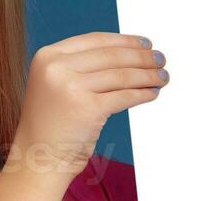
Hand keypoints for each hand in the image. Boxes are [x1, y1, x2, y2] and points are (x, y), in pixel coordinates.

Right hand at [9, 31, 168, 178]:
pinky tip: (152, 93)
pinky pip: (124, 96)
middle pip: (111, 56)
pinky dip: (143, 94)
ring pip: (121, 75)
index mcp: (47, 56)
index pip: (95, 40)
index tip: (144, 43)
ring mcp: (70, 88)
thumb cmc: (52, 125)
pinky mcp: (87, 109)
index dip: (124, 41)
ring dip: (147, 75)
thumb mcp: (57, 85)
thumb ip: (81, 67)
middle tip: (161, 59)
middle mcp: (56, 68)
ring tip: (163, 76)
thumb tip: (128, 54)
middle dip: (141, 57)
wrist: (37, 160)